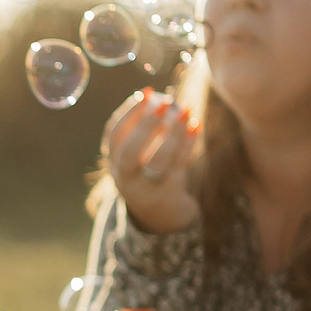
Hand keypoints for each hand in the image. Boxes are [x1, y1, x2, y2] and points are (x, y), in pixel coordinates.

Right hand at [103, 90, 200, 234]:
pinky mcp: (169, 195)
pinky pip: (179, 167)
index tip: (145, 93)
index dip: (128, 112)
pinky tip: (196, 125)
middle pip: (129, 153)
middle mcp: (125, 179)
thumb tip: (152, 94)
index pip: (114, 135)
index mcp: (114, 163)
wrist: (162, 217)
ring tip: (185, 110)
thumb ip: (141, 129)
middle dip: (145, 125)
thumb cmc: (150, 174)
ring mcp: (146, 190)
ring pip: (158, 161)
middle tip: (163, 102)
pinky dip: (188, 144)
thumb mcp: (137, 156)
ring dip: (172, 133)